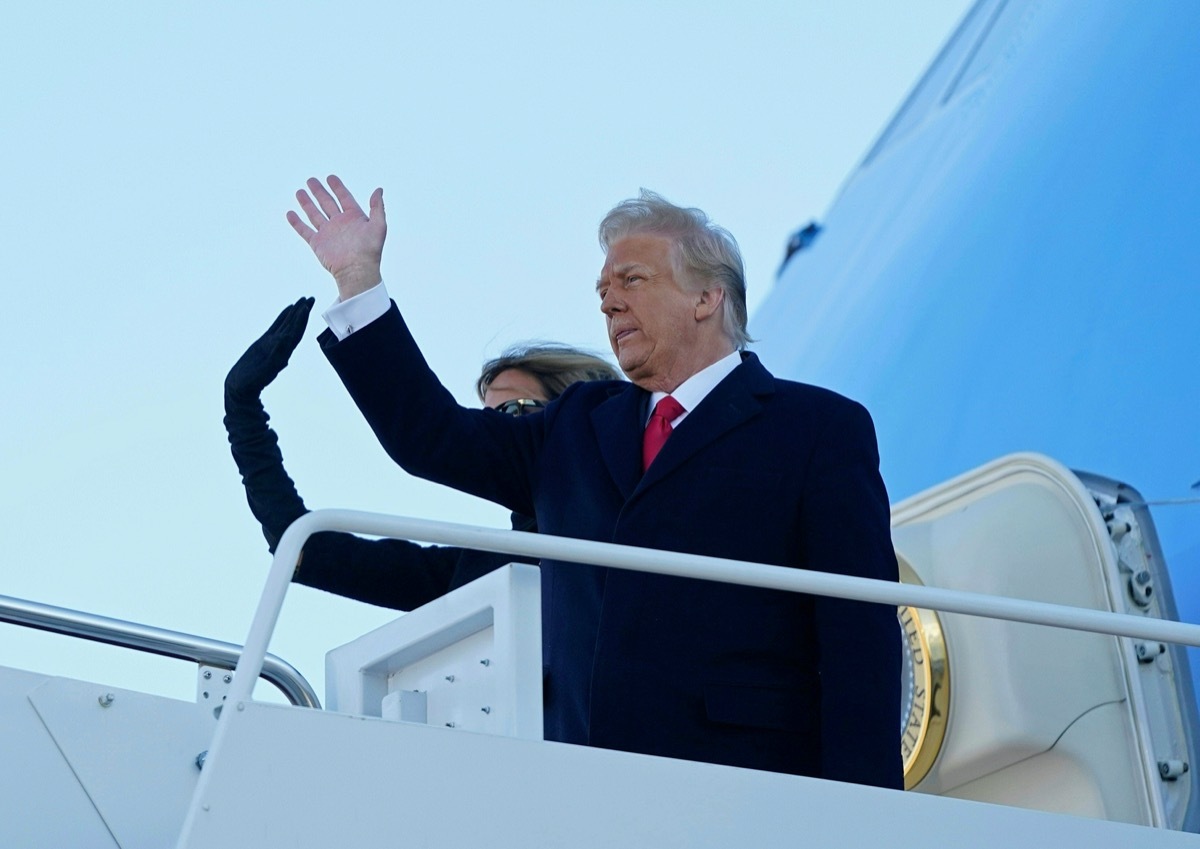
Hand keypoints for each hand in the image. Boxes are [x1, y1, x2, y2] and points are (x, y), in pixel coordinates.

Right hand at [225, 297, 314, 401]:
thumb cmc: (252, 381)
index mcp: (283, 352)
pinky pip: (276, 326)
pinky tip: (289, 309)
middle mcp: (280, 346)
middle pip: (294, 326)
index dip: (301, 321)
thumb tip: (285, 340)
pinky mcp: (264, 342)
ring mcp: (273, 343)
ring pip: (287, 324)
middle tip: (311, 298)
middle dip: (303, 312)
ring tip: (303, 300)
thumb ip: (276, 355)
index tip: (307, 307)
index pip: (295, 333)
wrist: (241, 387)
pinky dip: (283, 317)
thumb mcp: (266, 368)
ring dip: (295, 312)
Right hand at [287, 175, 385, 299]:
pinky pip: (305, 230)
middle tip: (311, 180)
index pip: (344, 198)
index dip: (337, 187)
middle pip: (327, 203)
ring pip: (314, 214)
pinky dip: (297, 223)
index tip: (330, 177)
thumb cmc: (370, 251)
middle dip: (319, 191)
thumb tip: (379, 190)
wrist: (357, 271)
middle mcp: (340, 223)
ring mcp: (328, 233)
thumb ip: (377, 207)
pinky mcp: (318, 243)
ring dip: (307, 203)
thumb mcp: (379, 226)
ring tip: (300, 192)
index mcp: (354, 218)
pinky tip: (290, 213)